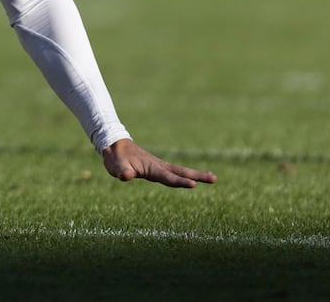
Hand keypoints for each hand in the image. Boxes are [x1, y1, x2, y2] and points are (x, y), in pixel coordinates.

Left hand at [101, 138, 216, 188]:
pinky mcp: (157, 168)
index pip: (168, 177)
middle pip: (181, 172)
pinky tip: (192, 178)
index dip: (180, 182)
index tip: (193, 185)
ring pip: (180, 171)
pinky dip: (185, 175)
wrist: (114, 145)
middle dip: (198, 176)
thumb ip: (122, 171)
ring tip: (212, 178)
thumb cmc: (116, 158)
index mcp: (151, 168)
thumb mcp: (116, 166)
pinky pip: (174, 173)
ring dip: (196, 175)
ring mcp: (159, 166)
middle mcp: (159, 166)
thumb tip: (126, 176)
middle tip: (214, 179)